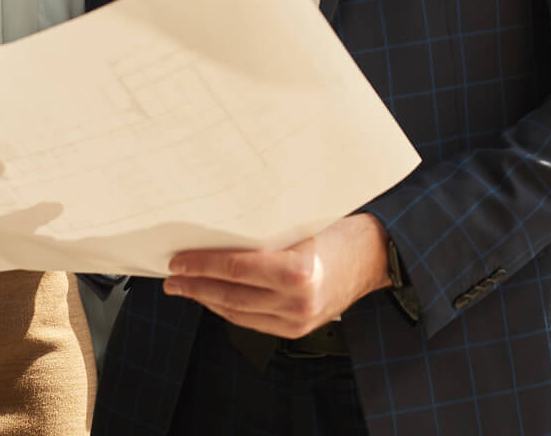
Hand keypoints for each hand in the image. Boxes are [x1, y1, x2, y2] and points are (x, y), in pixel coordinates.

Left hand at [161, 213, 390, 337]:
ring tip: (186, 288)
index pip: (235, 269)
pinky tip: (215, 299)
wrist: (378, 254)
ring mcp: (298, 319)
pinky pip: (253, 322)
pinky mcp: (298, 329)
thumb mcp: (302, 221)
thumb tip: (216, 228)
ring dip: (207, 300)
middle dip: (195, 286)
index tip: (178, 260)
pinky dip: (229, 310)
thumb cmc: (341, 229)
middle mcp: (297, 300)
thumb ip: (265, 229)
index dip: (201, 265)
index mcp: (298, 269)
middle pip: (231, 295)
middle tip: (172, 276)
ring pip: (238, 313)